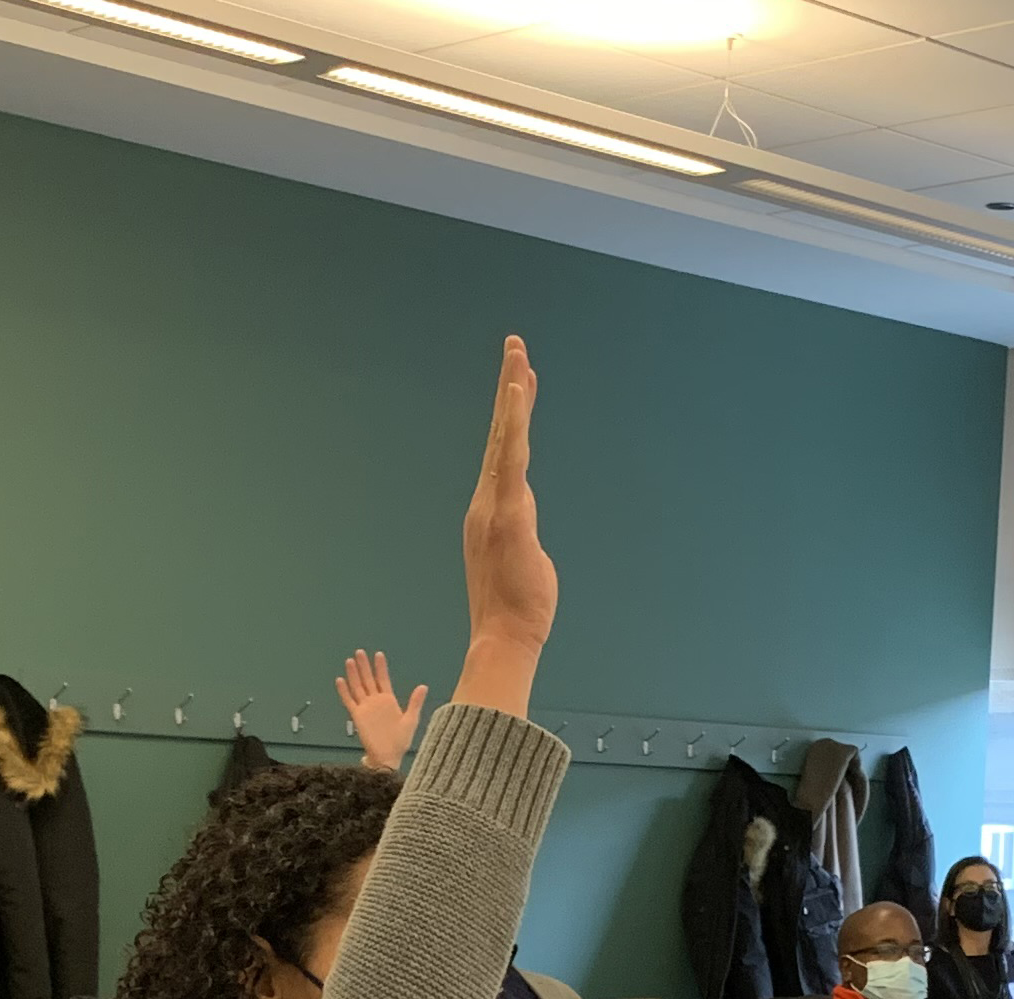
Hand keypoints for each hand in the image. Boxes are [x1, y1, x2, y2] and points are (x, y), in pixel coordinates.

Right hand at [336, 649, 427, 773]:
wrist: (387, 757)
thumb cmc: (400, 742)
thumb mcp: (411, 720)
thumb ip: (415, 703)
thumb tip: (423, 686)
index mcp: (388, 701)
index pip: (383, 679)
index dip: (380, 667)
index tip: (379, 654)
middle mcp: (375, 701)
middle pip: (368, 679)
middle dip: (364, 666)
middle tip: (360, 652)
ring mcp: (365, 708)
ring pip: (357, 687)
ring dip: (353, 674)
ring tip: (350, 661)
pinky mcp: (357, 716)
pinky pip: (349, 701)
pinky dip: (344, 691)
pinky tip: (340, 680)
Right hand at [456, 337, 551, 713]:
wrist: (505, 639)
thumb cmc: (518, 610)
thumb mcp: (525, 562)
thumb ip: (524, 536)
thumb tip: (525, 531)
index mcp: (493, 512)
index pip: (506, 452)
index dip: (513, 413)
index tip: (522, 379)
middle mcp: (487, 502)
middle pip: (501, 432)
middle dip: (510, 387)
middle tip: (516, 345)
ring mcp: (495, 506)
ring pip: (505, 437)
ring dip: (513, 392)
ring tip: (518, 354)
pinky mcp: (509, 513)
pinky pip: (511, 460)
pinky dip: (513, 424)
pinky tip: (518, 393)